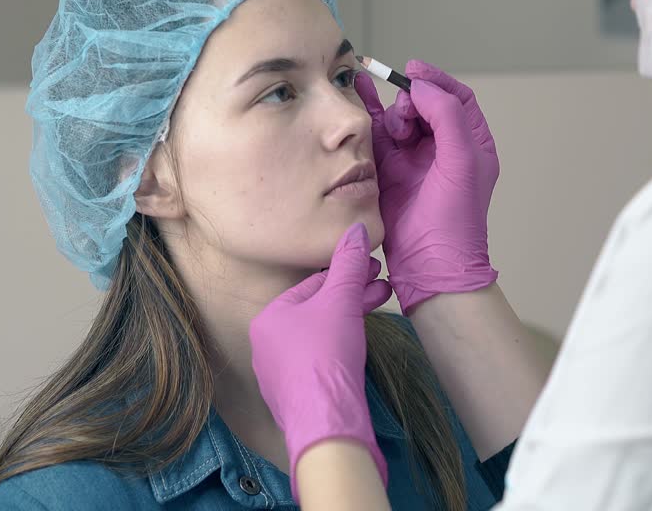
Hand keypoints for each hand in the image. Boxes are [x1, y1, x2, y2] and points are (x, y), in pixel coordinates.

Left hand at [249, 223, 392, 496]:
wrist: (327, 422)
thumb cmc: (327, 354)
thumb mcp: (342, 300)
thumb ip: (349, 263)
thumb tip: (356, 228)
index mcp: (268, 318)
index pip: (311, 284)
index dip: (345, 272)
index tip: (373, 265)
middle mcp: (267, 345)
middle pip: (317, 310)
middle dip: (353, 294)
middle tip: (382, 283)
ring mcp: (281, 374)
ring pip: (322, 335)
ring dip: (353, 317)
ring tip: (383, 303)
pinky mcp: (299, 397)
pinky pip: (322, 361)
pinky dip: (344, 346)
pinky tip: (362, 340)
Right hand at [354, 60, 498, 314]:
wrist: (430, 265)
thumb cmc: (455, 219)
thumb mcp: (462, 160)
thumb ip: (447, 116)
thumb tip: (422, 87)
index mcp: (471, 143)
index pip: (456, 98)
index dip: (436, 81)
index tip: (413, 71)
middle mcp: (443, 148)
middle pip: (425, 104)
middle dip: (412, 102)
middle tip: (405, 115)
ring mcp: (414, 160)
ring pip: (401, 119)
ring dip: (394, 115)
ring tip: (395, 130)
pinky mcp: (389, 171)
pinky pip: (378, 136)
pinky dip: (370, 115)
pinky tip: (360, 92)